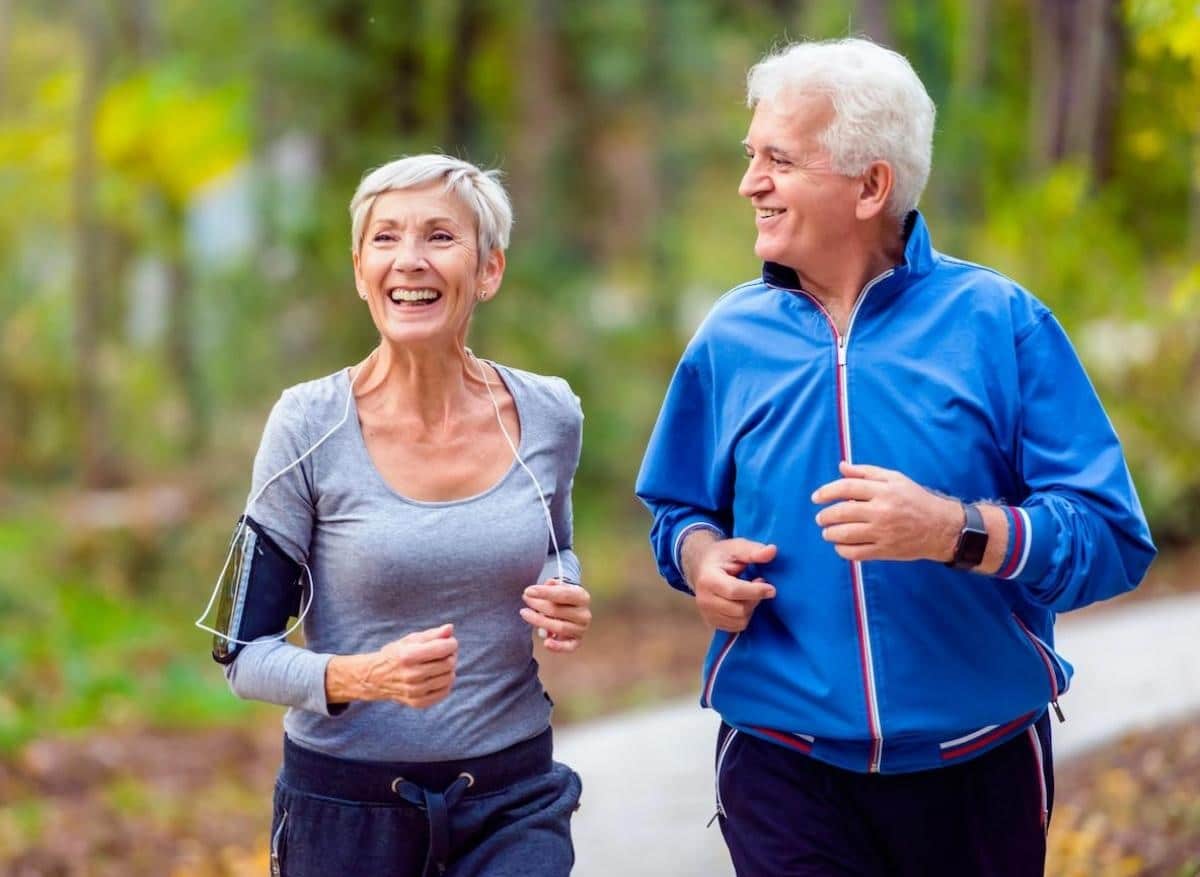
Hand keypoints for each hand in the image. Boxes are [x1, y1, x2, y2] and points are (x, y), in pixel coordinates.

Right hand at [327, 623, 457, 708]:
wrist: (376, 678)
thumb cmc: (396, 654)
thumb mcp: (410, 640)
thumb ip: (432, 634)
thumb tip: (450, 629)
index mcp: (408, 656)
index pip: (443, 649)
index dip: (451, 643)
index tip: (448, 642)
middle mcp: (411, 675)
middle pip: (448, 663)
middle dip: (451, 655)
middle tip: (445, 653)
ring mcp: (415, 691)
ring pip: (449, 678)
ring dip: (449, 669)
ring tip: (440, 664)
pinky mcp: (418, 703)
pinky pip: (444, 692)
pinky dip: (445, 683)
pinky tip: (437, 676)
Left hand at [521, 579, 591, 652]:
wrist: (571, 611)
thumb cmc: (562, 599)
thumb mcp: (559, 588)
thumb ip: (552, 586)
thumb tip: (548, 584)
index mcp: (582, 597)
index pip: (564, 594)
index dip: (545, 592)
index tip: (529, 591)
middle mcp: (584, 614)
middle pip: (558, 611)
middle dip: (538, 604)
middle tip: (525, 599)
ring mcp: (581, 629)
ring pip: (559, 627)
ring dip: (539, 621)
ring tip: (525, 613)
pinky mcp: (576, 641)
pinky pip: (568, 647)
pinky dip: (557, 647)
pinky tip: (546, 642)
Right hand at [682, 534, 776, 631]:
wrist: (701, 566)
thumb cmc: (721, 556)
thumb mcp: (736, 548)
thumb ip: (754, 550)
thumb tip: (772, 551)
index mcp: (708, 579)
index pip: (734, 591)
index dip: (755, 591)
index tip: (771, 589)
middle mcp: (703, 600)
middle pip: (739, 610)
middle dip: (755, 599)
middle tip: (758, 584)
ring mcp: (706, 614)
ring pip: (740, 621)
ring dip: (751, 608)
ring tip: (750, 593)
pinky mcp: (711, 623)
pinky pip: (736, 627)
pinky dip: (744, 616)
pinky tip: (743, 602)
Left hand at [812, 461, 960, 561]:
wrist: (941, 528)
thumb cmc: (915, 499)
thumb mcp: (894, 479)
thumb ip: (866, 472)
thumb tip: (841, 467)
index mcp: (883, 490)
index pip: (846, 488)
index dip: (826, 492)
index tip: (816, 498)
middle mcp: (881, 511)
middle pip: (841, 513)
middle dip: (824, 516)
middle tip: (820, 518)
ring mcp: (882, 533)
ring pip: (844, 535)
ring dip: (830, 534)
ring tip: (828, 532)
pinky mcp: (884, 550)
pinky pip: (854, 553)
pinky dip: (842, 550)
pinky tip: (841, 545)